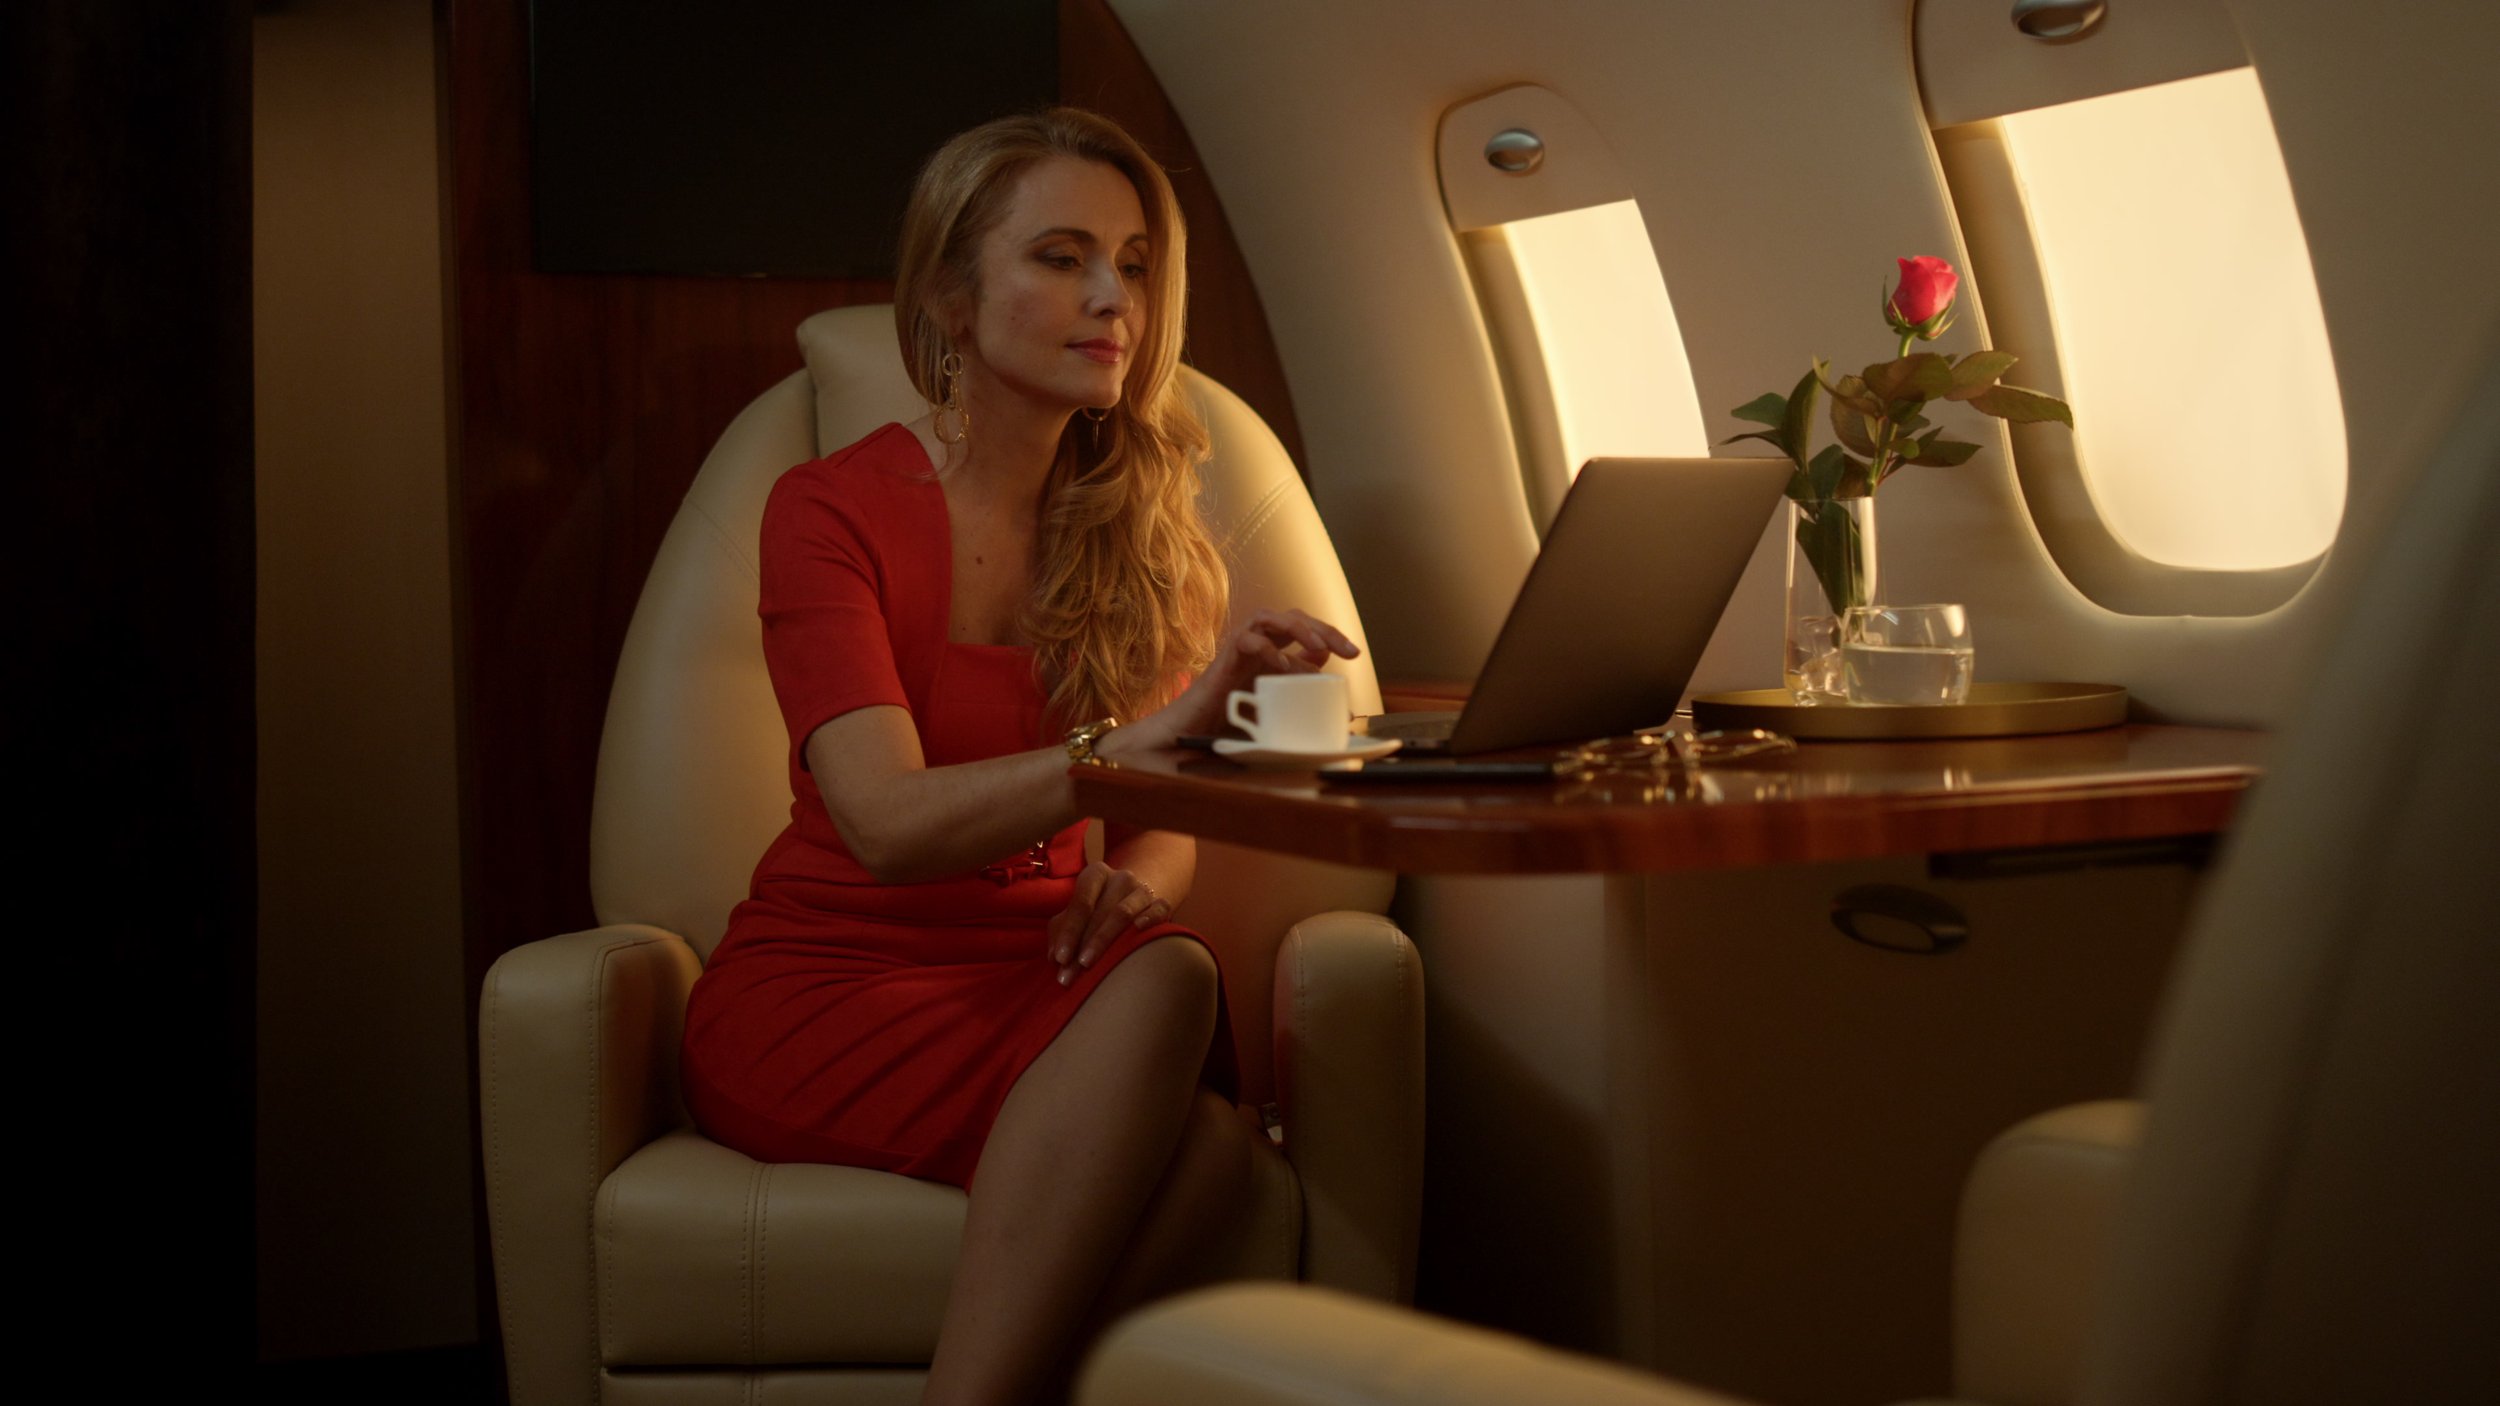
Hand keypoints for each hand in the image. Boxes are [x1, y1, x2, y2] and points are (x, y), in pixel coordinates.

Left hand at [1046, 861, 1173, 985]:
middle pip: (1099, 912)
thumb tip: (1055, 957)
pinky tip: (1138, 929)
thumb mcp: (1077, 914)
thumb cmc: (1097, 909)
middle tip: (1070, 974)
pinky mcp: (1160, 902)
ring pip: (1123, 913)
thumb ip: (1061, 931)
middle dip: (1082, 946)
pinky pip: (1159, 909)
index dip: (1069, 932)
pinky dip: (1149, 918)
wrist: (1134, 899)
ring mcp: (1142, 889)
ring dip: (1103, 940)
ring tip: (1088, 965)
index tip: (1060, 959)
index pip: (1080, 903)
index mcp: (1096, 874)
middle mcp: (1120, 878)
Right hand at [1113, 608, 1360, 751]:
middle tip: (1349, 650)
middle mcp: (1253, 646)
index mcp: (1267, 654)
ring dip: (1298, 627)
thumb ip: (1294, 685)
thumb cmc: (1226, 722)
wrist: (1186, 735)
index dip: (1330, 635)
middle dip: (1323, 628)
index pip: (1302, 629)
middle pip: (1291, 617)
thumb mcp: (1272, 704)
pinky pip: (1245, 640)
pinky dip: (1267, 648)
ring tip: (1320, 646)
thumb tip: (1325, 672)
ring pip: (1268, 617)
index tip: (1354, 654)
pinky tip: (1284, 666)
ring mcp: (1236, 651)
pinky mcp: (1222, 661)